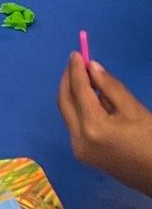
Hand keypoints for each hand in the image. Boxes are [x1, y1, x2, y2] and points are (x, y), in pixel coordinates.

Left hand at [59, 55, 151, 195]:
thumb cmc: (151, 143)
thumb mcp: (135, 111)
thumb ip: (110, 87)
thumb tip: (91, 67)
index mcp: (93, 127)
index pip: (79, 91)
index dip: (76, 70)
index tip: (76, 54)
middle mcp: (79, 138)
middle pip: (65, 102)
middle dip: (67, 80)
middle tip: (74, 63)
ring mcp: (79, 149)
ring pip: (68, 113)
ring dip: (72, 93)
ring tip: (82, 77)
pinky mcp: (83, 155)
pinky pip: (74, 124)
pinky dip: (78, 108)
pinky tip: (89, 99)